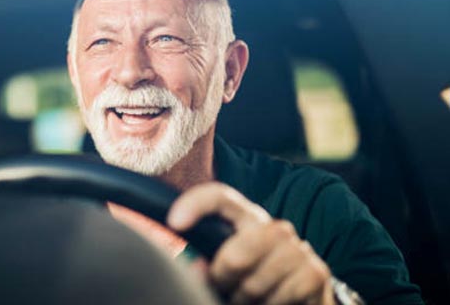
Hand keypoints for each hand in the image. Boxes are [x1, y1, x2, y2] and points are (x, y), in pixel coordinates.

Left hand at [167, 182, 334, 304]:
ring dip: (247, 299)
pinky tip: (272, 302)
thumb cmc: (254, 280)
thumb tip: (195, 267)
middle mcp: (274, 227)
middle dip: (224, 280)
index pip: (220, 197)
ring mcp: (298, 248)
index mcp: (246, 218)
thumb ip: (207, 267)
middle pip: (235, 256)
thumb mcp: (227, 269)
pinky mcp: (316, 272)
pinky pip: (281, 297)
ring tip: (250, 297)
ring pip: (255, 283)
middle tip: (227, 287)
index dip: (196, 204)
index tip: (174, 222)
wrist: (303, 296)